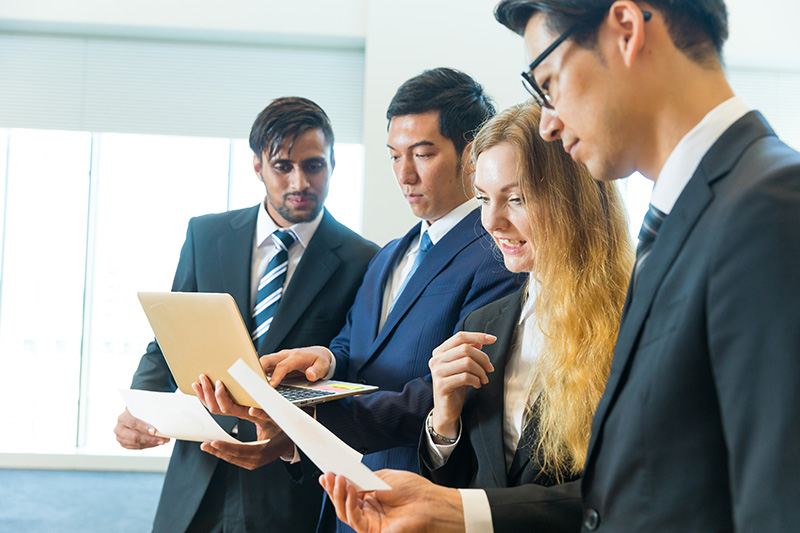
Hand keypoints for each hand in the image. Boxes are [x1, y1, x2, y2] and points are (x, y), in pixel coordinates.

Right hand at [114, 409, 168, 448]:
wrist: (130, 418)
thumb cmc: (137, 414)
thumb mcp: (140, 411)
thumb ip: (147, 415)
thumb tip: (161, 421)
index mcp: (123, 418)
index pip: (134, 423)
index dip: (144, 428)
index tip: (154, 431)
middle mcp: (119, 428)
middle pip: (134, 436)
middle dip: (150, 439)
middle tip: (161, 439)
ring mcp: (120, 437)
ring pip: (136, 444)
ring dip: (151, 443)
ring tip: (162, 441)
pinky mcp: (124, 444)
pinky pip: (137, 447)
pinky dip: (148, 445)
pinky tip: (155, 443)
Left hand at [193, 373, 295, 468]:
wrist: (290, 442)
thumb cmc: (282, 430)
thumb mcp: (273, 420)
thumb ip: (262, 414)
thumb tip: (252, 409)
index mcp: (262, 451)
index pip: (240, 450)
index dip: (226, 447)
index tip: (213, 442)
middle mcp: (257, 460)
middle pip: (233, 457)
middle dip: (217, 451)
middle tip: (204, 445)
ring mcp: (254, 464)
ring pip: (233, 459)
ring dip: (219, 453)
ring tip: (206, 446)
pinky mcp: (251, 463)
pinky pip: (235, 459)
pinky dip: (225, 454)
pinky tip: (217, 449)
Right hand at [260, 346, 332, 386]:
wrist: (319, 354)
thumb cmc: (320, 361)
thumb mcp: (323, 366)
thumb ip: (317, 371)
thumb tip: (310, 375)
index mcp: (296, 356)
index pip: (283, 366)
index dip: (276, 376)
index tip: (270, 386)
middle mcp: (285, 355)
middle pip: (267, 359)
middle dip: (258, 369)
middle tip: (253, 383)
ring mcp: (280, 358)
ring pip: (264, 362)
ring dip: (257, 372)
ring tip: (252, 385)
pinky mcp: (277, 363)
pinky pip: (266, 367)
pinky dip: (260, 374)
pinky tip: (257, 384)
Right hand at [319, 470, 464, 532]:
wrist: (430, 503)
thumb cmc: (414, 491)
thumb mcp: (383, 478)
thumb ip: (363, 480)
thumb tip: (345, 477)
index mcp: (372, 497)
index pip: (348, 492)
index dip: (336, 484)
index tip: (327, 473)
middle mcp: (369, 511)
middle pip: (343, 503)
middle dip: (333, 489)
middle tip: (328, 476)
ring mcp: (370, 522)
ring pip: (345, 513)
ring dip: (339, 495)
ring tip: (338, 479)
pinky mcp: (372, 532)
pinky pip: (355, 520)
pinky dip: (350, 505)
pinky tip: (351, 491)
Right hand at [429, 332, 495, 438]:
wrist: (446, 409)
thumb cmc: (456, 386)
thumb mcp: (462, 366)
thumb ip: (468, 352)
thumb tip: (479, 342)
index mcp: (440, 352)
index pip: (460, 337)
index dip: (478, 336)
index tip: (493, 339)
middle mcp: (436, 360)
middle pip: (465, 349)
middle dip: (483, 358)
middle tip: (490, 369)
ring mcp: (437, 372)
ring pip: (467, 362)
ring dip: (481, 371)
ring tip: (484, 379)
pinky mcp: (442, 385)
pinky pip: (465, 377)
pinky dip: (476, 380)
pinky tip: (477, 385)